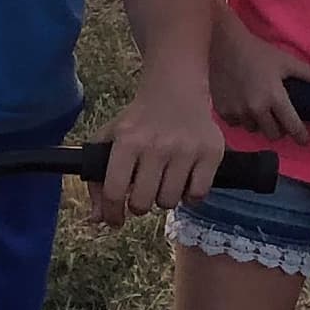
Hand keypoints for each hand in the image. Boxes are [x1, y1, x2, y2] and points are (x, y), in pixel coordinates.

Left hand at [99, 82, 231, 220]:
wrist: (175, 89)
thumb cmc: (139, 121)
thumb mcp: (110, 139)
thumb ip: (97, 179)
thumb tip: (97, 219)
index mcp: (127, 140)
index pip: (114, 192)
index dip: (113, 213)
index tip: (115, 220)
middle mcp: (157, 145)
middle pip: (143, 203)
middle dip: (140, 204)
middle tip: (143, 192)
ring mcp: (186, 149)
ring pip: (170, 202)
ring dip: (165, 197)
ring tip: (164, 180)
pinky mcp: (211, 152)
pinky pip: (198, 195)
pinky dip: (190, 195)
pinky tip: (185, 179)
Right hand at [206, 6, 309, 141]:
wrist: (223, 45)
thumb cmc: (257, 52)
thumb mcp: (286, 61)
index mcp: (274, 98)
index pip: (292, 127)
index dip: (302, 136)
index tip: (305, 139)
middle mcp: (255, 109)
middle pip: (273, 135)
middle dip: (280, 129)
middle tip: (280, 118)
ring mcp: (237, 111)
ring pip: (254, 130)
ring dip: (260, 123)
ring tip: (260, 109)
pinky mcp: (222, 111)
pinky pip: (236, 124)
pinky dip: (242, 118)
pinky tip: (243, 105)